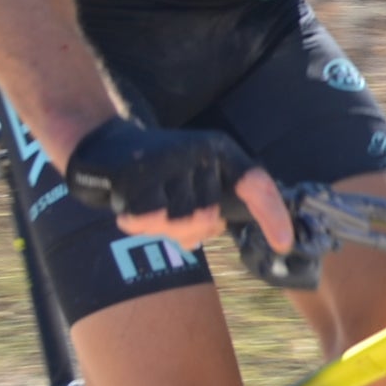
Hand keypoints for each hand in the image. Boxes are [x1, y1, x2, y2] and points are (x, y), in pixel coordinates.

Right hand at [64, 117, 293, 252]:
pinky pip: (147, 219)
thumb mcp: (191, 181)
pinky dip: (136, 223)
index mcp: (221, 153)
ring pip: (179, 222)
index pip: (257, 185)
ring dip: (159, 227)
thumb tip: (209, 230)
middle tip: (165, 213)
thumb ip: (207, 210)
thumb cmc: (156, 171)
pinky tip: (127, 207)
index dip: (273, 215)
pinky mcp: (138, 172)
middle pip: (208, 219)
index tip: (283, 243)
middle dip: (186, 231)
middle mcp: (201, 152)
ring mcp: (170, 160)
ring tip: (146, 207)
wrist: (101, 142)